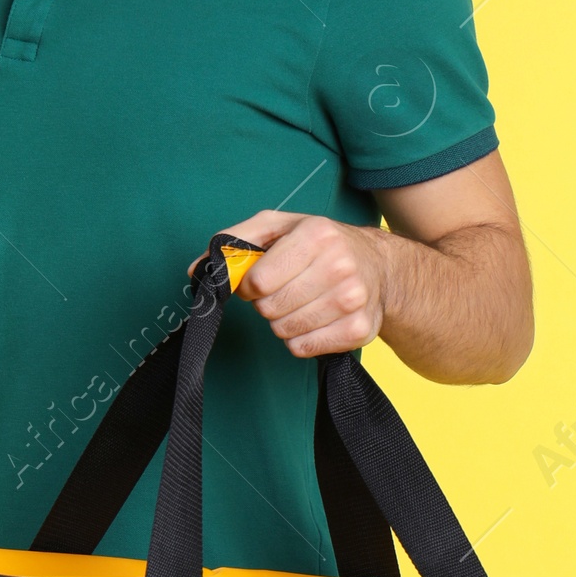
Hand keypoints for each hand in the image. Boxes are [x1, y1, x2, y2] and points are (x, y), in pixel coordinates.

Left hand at [218, 210, 391, 357]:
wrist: (377, 265)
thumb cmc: (319, 245)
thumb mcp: (278, 227)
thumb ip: (235, 243)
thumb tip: (197, 269)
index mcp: (317, 235)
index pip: (258, 281)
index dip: (251, 285)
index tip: (261, 279)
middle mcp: (339, 266)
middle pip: (270, 308)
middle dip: (268, 302)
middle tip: (286, 289)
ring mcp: (352, 300)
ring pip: (284, 331)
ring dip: (284, 321)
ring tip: (302, 302)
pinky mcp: (358, 330)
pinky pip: (303, 349)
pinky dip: (300, 339)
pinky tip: (315, 319)